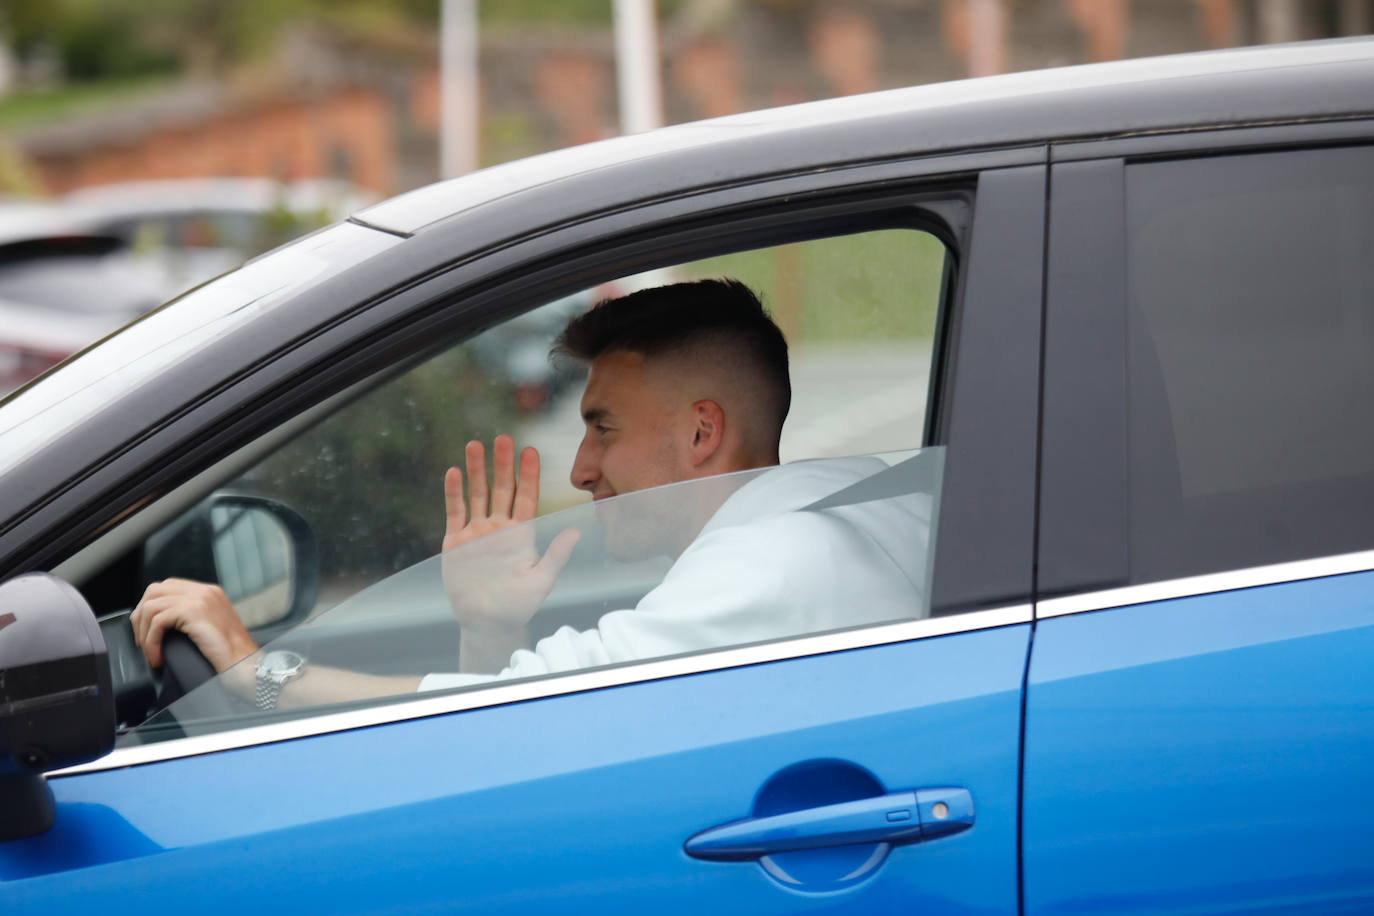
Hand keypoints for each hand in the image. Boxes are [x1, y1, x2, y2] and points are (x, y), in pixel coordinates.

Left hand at [131, 578, 258, 672]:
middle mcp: (205, 591)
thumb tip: (162, 623)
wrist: (248, 666)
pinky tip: (157, 657)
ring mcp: (200, 598)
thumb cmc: (233, 657)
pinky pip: (157, 622)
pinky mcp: (193, 612)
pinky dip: (151, 643)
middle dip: (141, 617)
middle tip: (143, 642)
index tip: (147, 632)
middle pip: (155, 590)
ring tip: (151, 653)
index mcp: (210, 593)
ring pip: (151, 606)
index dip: (150, 609)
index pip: (167, 587)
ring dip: (144, 633)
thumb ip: (193, 618)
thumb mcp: (212, 628)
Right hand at [441, 435, 579, 634]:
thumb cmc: (518, 605)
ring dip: (476, 470)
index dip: (529, 474)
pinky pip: (455, 511)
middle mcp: (500, 527)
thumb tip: (576, 531)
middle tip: (503, 438)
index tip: (530, 450)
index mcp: (522, 534)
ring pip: (477, 493)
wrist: (487, 622)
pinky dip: (453, 492)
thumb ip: (556, 555)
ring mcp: (478, 532)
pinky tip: (453, 471)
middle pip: (502, 488)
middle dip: (503, 463)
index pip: (527, 497)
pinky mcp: (456, 540)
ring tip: (474, 444)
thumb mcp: (541, 580)